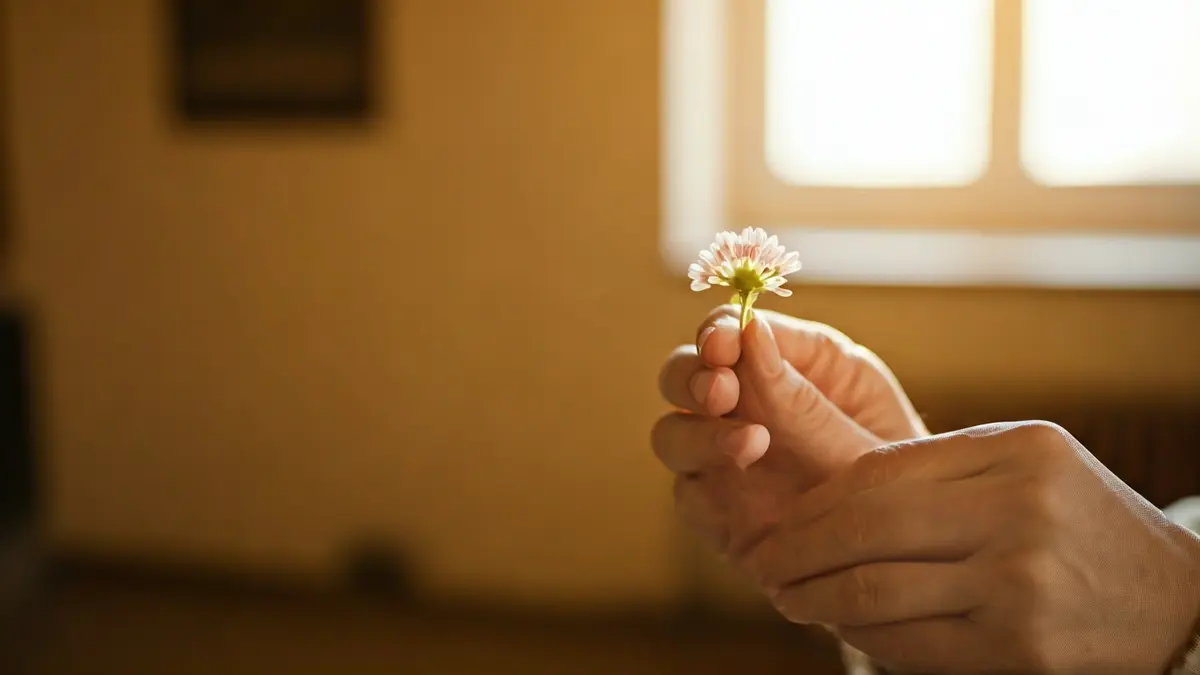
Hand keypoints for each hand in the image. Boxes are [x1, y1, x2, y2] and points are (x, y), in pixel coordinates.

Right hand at [652, 308, 926, 554]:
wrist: (914, 552)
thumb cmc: (900, 474)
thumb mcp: (863, 425)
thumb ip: (802, 394)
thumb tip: (751, 333)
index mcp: (788, 362)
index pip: (729, 330)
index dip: (717, 331)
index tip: (723, 343)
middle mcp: (743, 405)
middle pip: (681, 375)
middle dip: (692, 377)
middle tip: (722, 392)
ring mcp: (723, 460)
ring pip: (670, 433)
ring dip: (696, 433)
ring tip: (751, 445)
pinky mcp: (717, 512)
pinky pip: (686, 495)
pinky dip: (701, 490)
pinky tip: (745, 497)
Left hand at [744, 421, 1199, 674]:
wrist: (1178, 606)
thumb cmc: (1079, 525)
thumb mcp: (1024, 468)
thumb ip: (937, 468)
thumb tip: (820, 498)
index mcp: (1016, 452)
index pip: (876, 472)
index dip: (812, 503)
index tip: (779, 523)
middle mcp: (1018, 511)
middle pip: (863, 530)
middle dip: (795, 553)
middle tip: (763, 567)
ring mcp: (1021, 584)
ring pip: (874, 593)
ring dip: (815, 600)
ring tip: (790, 600)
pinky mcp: (1020, 651)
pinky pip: (908, 645)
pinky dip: (861, 639)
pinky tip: (844, 631)